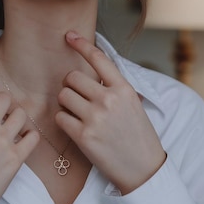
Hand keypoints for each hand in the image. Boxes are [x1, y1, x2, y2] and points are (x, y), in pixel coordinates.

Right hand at [0, 74, 38, 203]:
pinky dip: (30, 137)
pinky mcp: (15, 157)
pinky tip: (24, 141)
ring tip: (13, 127)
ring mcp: (1, 140)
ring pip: (21, 114)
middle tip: (2, 112)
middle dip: (4, 103)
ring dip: (17, 119)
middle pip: (4, 98)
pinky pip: (33, 137)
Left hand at [55, 32, 165, 193]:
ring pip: (63, 96)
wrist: (143, 168)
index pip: (98, 59)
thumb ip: (113, 87)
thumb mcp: (132, 104)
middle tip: (77, 97)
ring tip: (78, 114)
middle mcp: (109, 99)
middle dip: (70, 86)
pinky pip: (60, 117)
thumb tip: (91, 71)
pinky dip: (63, 121)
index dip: (81, 44)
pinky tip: (75, 128)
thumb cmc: (137, 135)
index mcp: (123, 89)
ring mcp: (95, 117)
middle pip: (72, 78)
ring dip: (65, 103)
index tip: (69, 35)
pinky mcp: (83, 135)